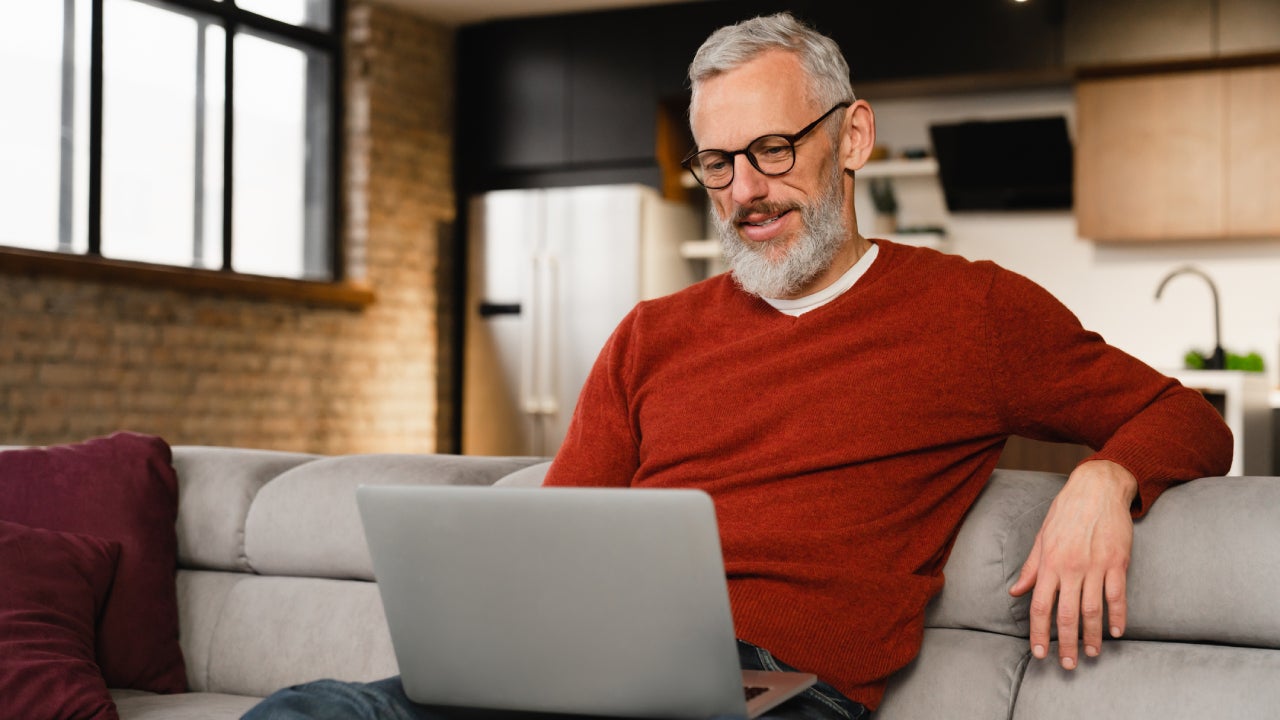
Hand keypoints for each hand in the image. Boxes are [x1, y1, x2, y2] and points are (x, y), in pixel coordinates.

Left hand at [1008, 459, 1137, 669]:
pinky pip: (1117, 595)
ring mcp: (1096, 566)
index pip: (1040, 606)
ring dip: (1093, 635)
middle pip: (1066, 614)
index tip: (1040, 652)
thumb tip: (1015, 591)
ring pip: (1093, 609)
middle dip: (1067, 643)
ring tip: (1092, 653)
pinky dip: (1118, 616)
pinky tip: (1116, 632)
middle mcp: (1071, 568)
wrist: (1097, 488)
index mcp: (1049, 563)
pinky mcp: (1117, 562)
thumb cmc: (1066, 512)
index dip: (1039, 632)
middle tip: (1068, 664)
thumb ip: (1030, 568)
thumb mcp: (1042, 537)